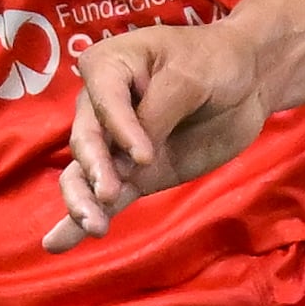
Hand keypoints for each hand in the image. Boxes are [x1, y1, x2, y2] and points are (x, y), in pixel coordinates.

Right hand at [51, 21, 270, 249]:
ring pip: (83, 172)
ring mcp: (115, 144)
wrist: (247, 80)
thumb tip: (134, 157)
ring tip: (93, 225)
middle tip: (109, 194)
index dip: (120, 130)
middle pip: (85, 140)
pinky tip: (57, 244)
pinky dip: (79, 220)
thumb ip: (159, 113)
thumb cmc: (213, 61)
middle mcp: (100, 106)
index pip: (102, 101)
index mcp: (109, 66)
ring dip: (82, 200)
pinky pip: (105, 198)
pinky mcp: (134, 174)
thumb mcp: (190, 77)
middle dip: (94, 170)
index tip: (145, 154)